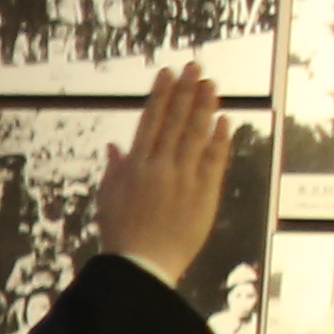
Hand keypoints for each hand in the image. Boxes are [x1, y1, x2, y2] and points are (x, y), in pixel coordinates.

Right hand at [94, 62, 229, 294]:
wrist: (143, 266)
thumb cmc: (122, 236)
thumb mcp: (108, 200)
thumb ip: (114, 170)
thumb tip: (115, 146)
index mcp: (136, 166)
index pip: (150, 120)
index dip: (161, 95)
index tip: (168, 74)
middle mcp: (161, 166)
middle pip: (176, 120)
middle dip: (186, 90)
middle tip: (195, 67)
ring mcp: (185, 178)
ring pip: (197, 134)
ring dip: (205, 106)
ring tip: (211, 84)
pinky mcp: (204, 193)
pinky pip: (215, 159)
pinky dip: (221, 138)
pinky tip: (225, 120)